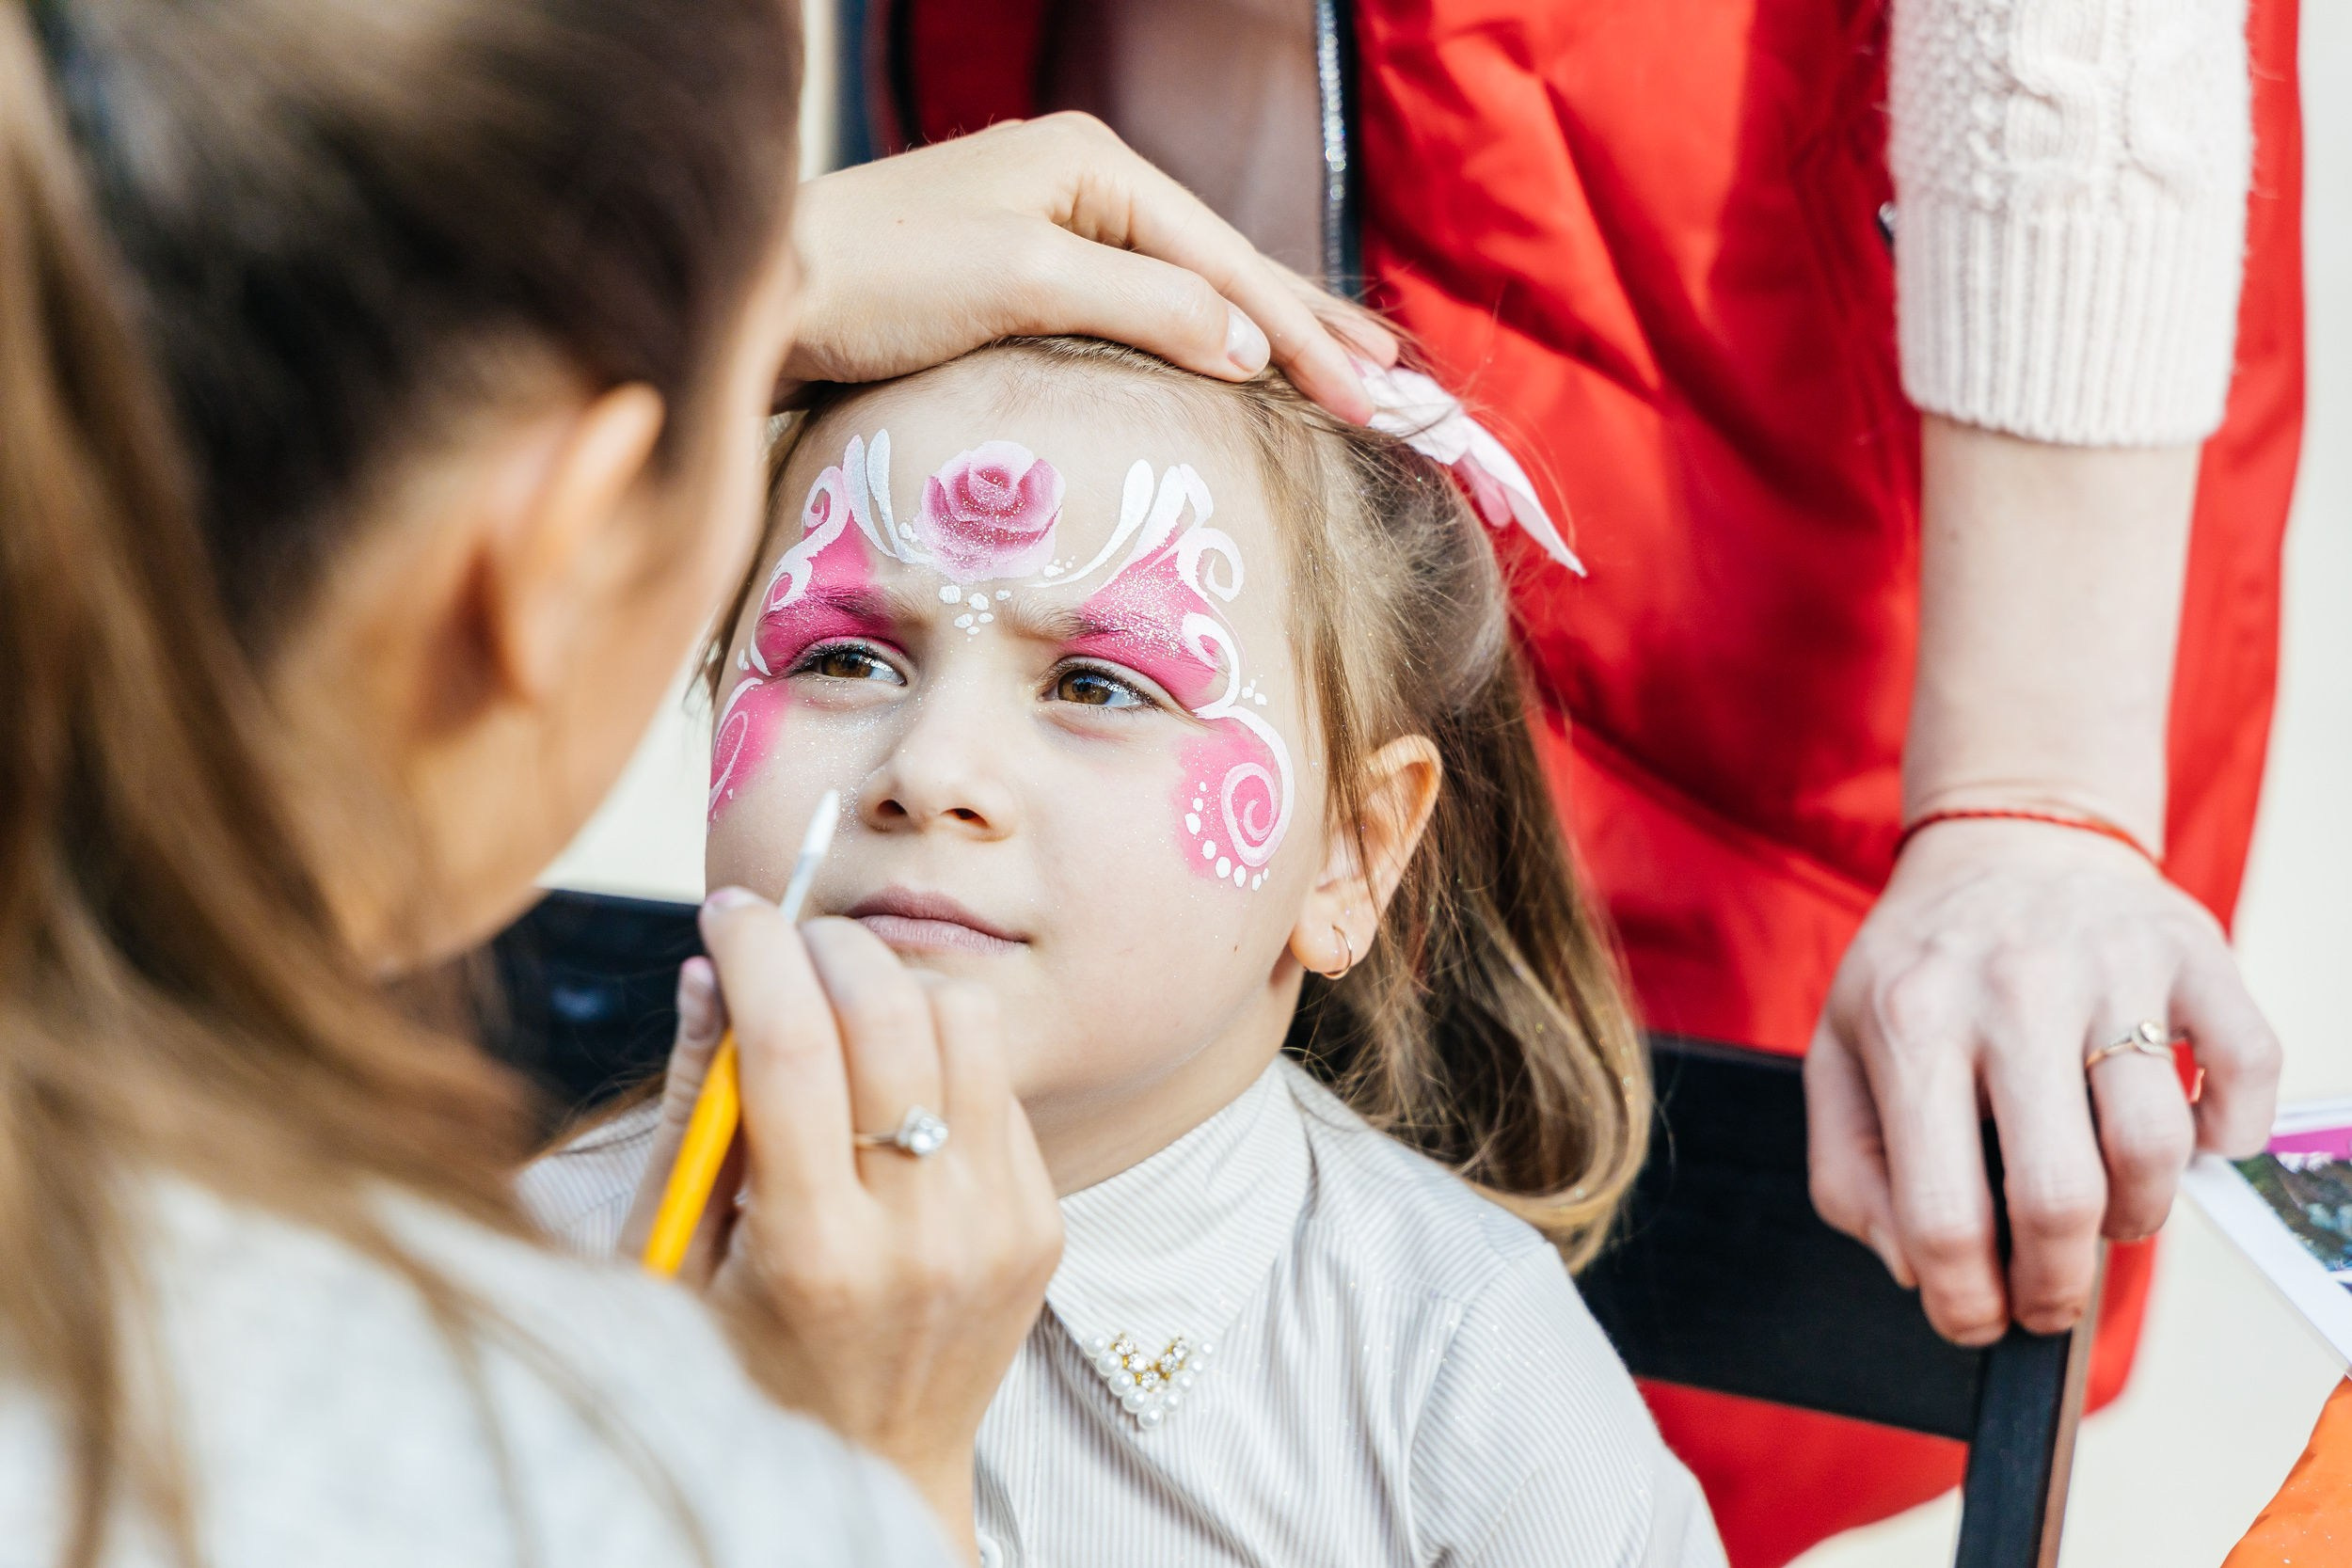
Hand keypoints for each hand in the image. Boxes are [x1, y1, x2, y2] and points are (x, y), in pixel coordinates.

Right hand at [622, 890, 1061, 1559]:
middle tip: (784, 938)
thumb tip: (705, 971)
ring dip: (895, 981)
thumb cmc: (745, 1364)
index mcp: (812, 1255)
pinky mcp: (1042, 1224)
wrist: (870, 1476)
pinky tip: (893, 1077)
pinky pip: (1000, 1081)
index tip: (729, 909)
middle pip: (890, 1014)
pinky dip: (941, 1049)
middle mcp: (922, 1237)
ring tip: (840, 997)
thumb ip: (693, 1112)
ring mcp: (997, 1229)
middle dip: (828, 942)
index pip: (790, 1045)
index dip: (756, 948)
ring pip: (965, 1025)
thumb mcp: (679, 1259)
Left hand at [784, 112, 1396, 421]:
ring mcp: (1051, 230)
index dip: (1303, 336)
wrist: (763, 298)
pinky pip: (1144, 311)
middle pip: (1225, 265)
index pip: (1226, 262)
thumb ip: (1142, 306)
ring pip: (1190, 288)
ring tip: (1348, 374)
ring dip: (1271, 337)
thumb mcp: (1020, 282)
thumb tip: (1247, 345)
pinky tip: (1235, 368)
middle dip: (1314, 327)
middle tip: (1397, 385)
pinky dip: (1204, 342)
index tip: (1371, 403)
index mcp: (1091, 166)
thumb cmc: (877, 281)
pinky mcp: (1021, 280)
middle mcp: (1080, 186)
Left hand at [1805, 817, 2280, 1343]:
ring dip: (2139, 1219)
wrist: (2007, 840)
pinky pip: (2247, 1075)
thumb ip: (1848, 1170)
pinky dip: (2229, 1134)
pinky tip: (2182, 1133)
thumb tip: (1913, 1268)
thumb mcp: (1841, 1052)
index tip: (1977, 1323)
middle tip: (2048, 1298)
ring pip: (2157, 1153)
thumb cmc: (1921, 971)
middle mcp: (2011, 992)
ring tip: (2106, 1212)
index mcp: (1910, 1025)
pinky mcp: (2195, 953)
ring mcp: (2110, 968)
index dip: (1964, 1302)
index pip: (1942, 1214)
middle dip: (2057, 1286)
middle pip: (2058, 1199)